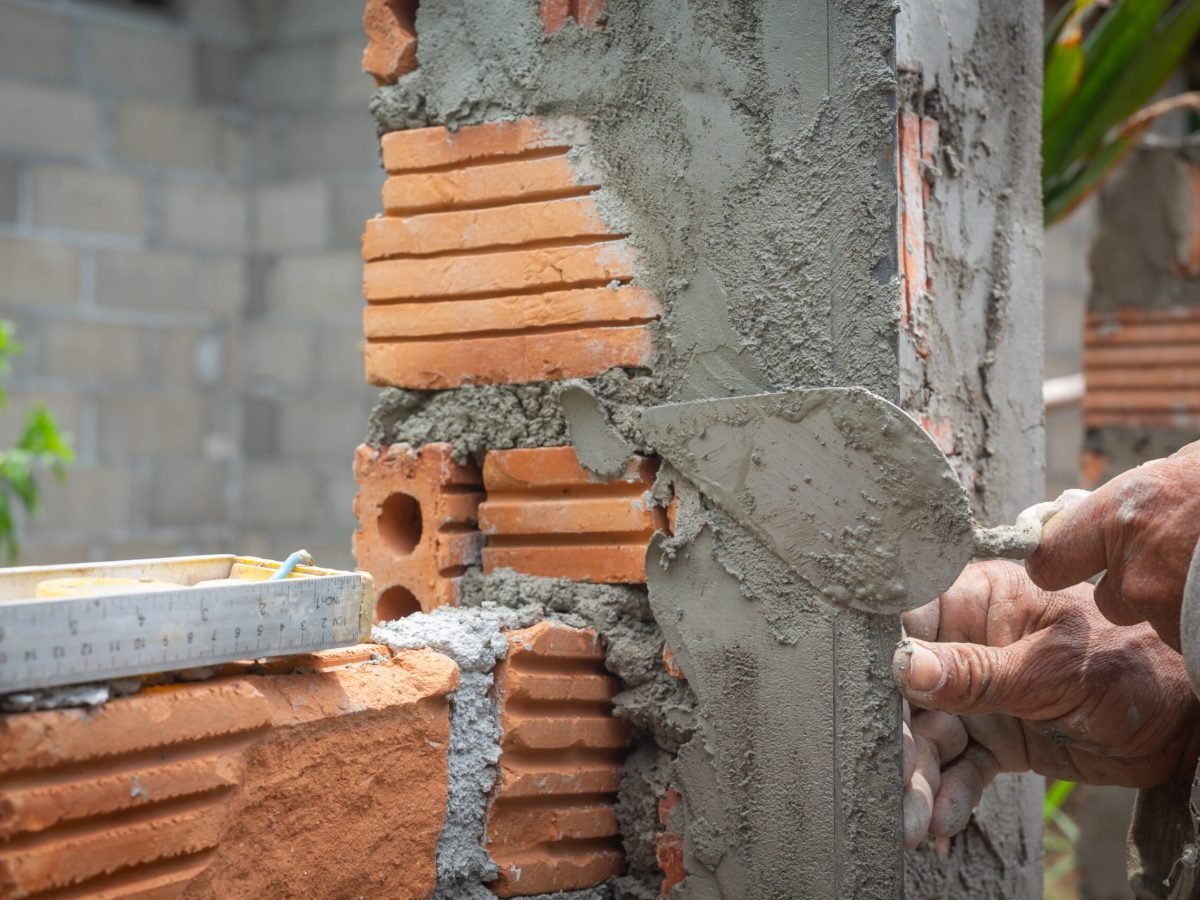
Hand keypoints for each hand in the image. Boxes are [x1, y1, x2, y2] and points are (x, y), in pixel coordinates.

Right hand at [896, 562, 1199, 845]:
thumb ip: (975, 671)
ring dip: (919, 780)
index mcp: (976, 602)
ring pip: (930, 736)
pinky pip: (961, 768)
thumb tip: (904, 667)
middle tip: (892, 783)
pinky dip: (950, 797)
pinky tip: (942, 826)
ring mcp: (980, 695)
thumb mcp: (1048, 666)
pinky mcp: (996, 738)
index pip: (904, 622)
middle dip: (899, 742)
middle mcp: (968, 646)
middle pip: (909, 692)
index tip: (850, 695)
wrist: (1185, 723)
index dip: (875, 657)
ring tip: (913, 821)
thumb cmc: (1127, 665)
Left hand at [1026, 441, 1199, 649]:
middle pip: (1108, 600)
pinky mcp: (1196, 637)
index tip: (1065, 563)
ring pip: (1156, 620)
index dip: (1059, 562)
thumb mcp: (1185, 472)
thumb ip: (1145, 500)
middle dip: (1135, 589)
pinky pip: (1192, 637)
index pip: (1050, 559)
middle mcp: (1135, 569)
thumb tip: (1124, 509)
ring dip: (1179, 605)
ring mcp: (1169, 609)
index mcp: (1119, 517)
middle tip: (1177, 564)